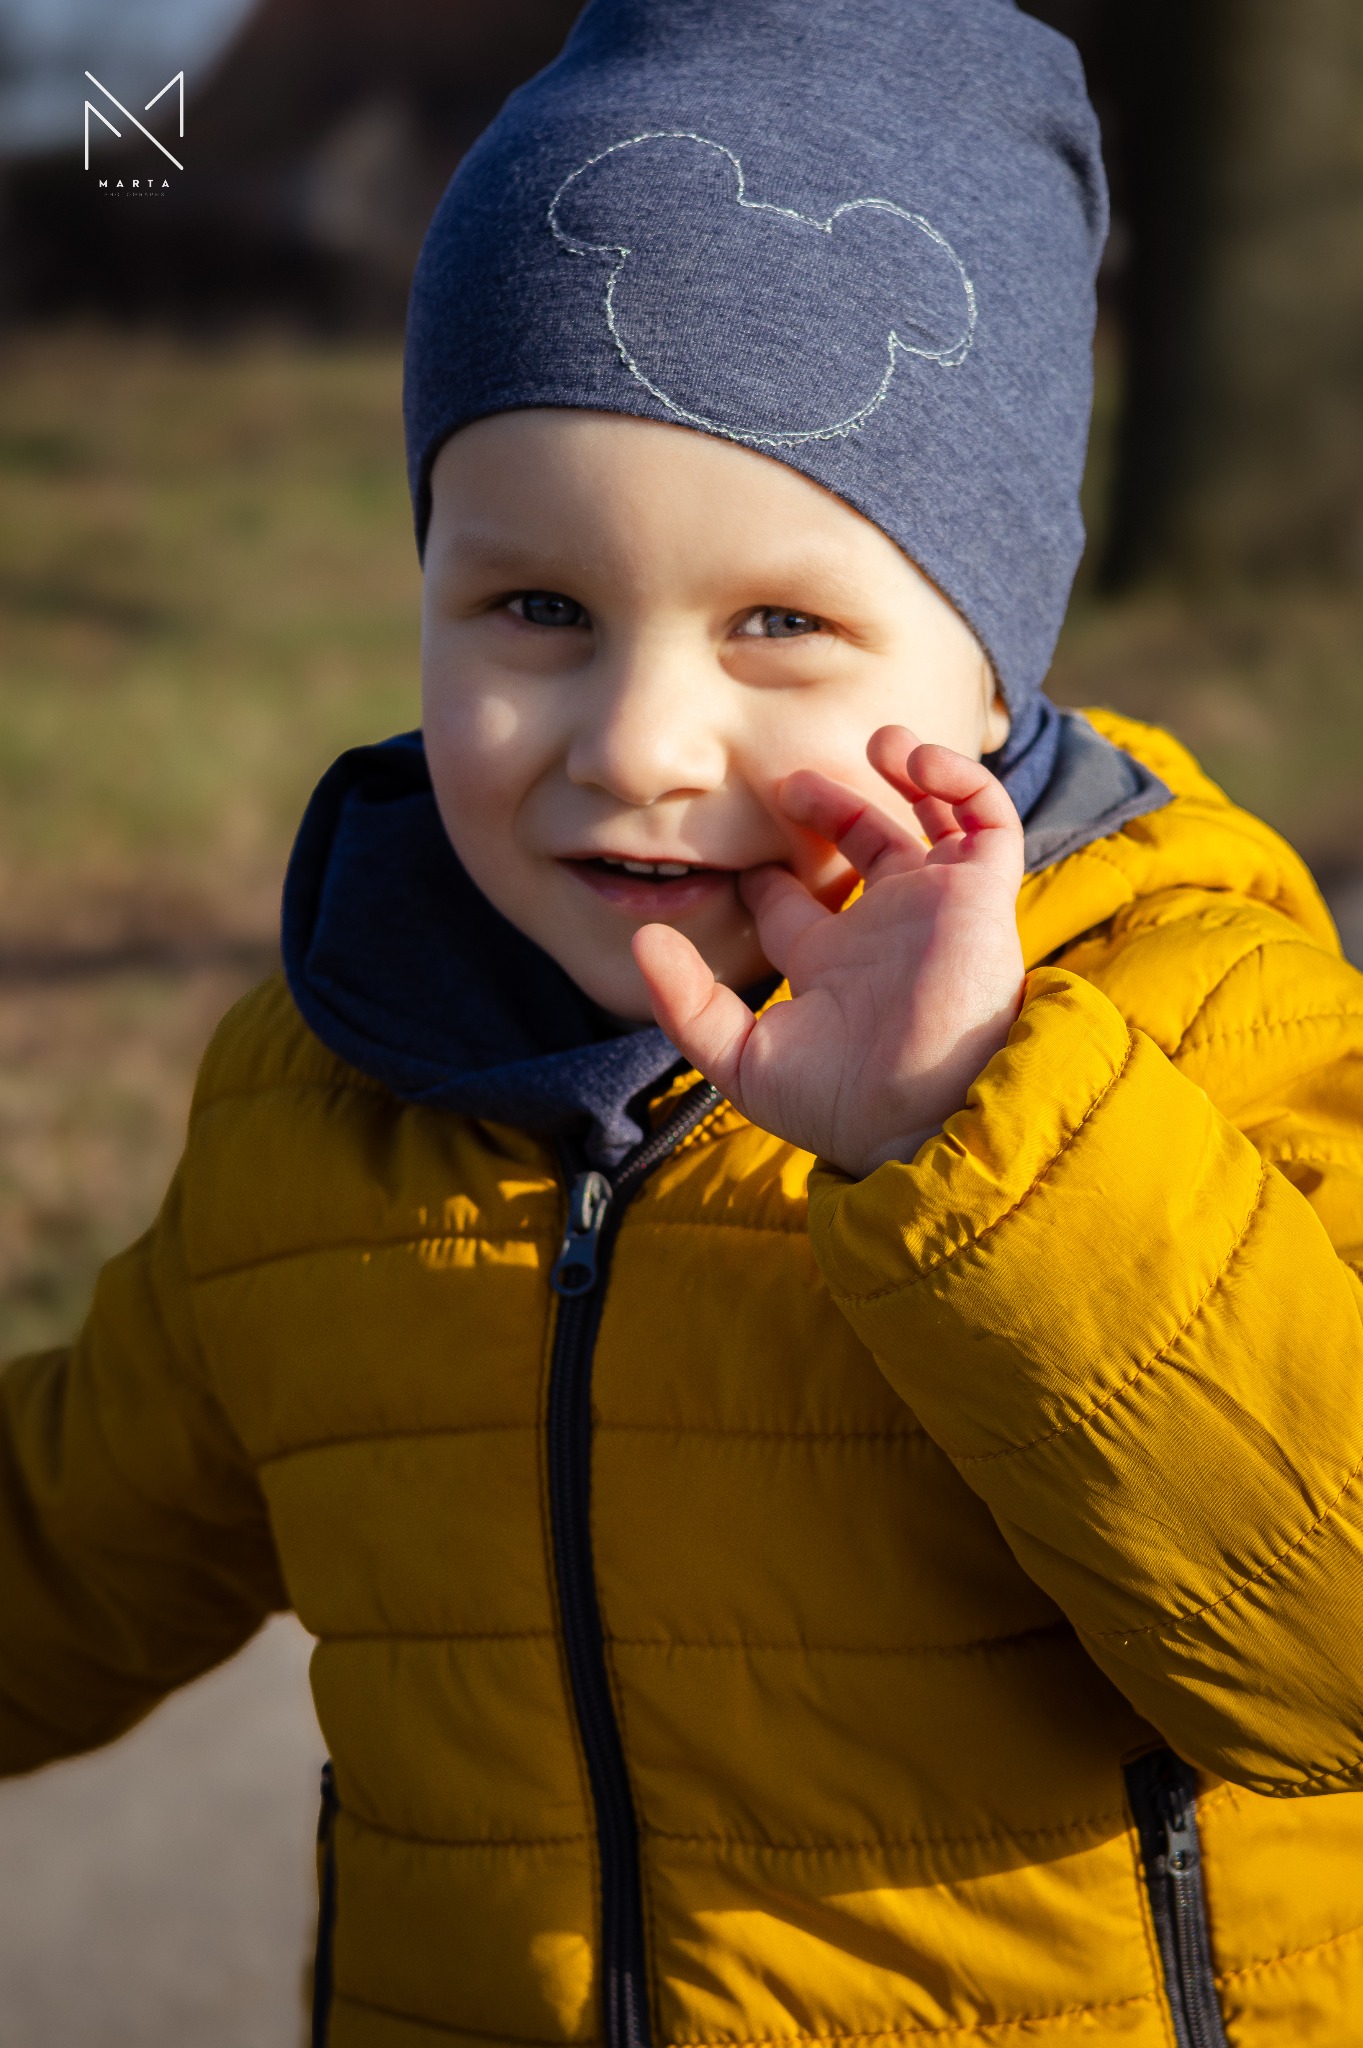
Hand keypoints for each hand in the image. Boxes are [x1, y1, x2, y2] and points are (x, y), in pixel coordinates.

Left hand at [632, 727, 1024, 1178]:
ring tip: (875, 743)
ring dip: (906, 771)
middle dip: (827, 803)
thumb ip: (686, 1002)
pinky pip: (987, 817)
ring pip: (932, 817)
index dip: (764, 867)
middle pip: (860, 842)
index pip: (791, 898)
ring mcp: (935, 906)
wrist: (918, 1116)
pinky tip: (913, 759)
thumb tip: (641, 940)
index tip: (737, 848)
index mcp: (829, 962)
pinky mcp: (980, 893)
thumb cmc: (835, 1104)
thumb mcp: (740, 1059)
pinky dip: (959, 777)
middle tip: (787, 783)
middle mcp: (884, 928)